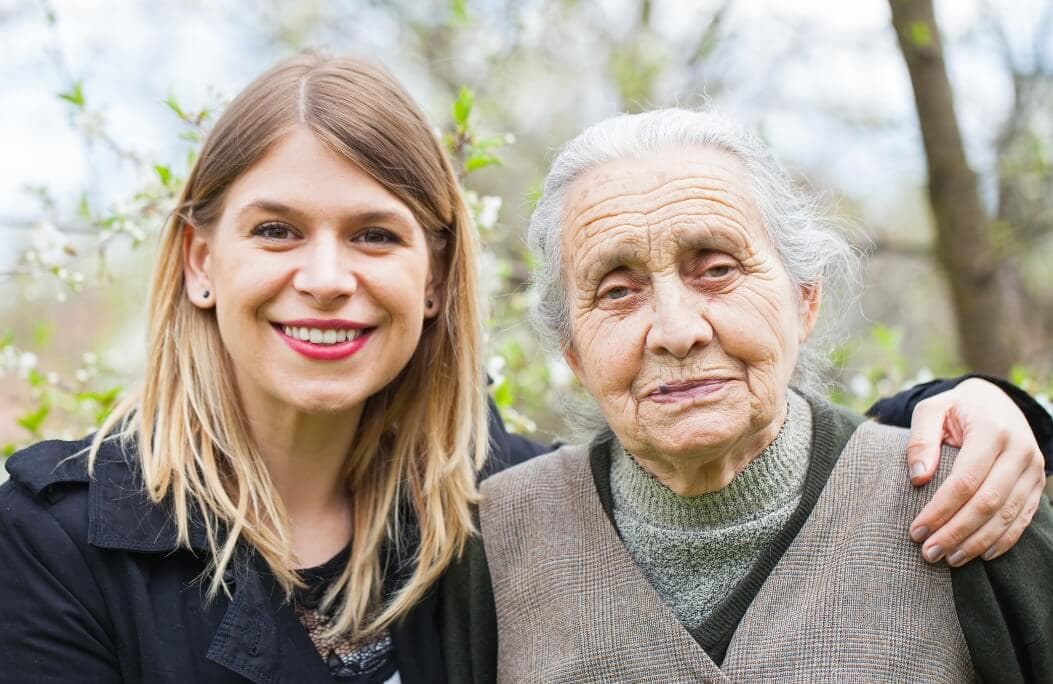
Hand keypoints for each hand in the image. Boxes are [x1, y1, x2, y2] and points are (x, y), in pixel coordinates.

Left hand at [905, 378, 1045, 565]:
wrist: (995, 401)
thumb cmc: (956, 409)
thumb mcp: (932, 409)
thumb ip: (920, 439)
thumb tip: (918, 478)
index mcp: (992, 430)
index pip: (965, 480)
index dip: (940, 509)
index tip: (916, 530)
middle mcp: (1019, 450)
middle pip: (988, 502)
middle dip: (956, 532)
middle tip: (929, 553)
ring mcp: (1033, 469)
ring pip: (1007, 515)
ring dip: (977, 542)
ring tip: (948, 558)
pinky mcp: (1036, 483)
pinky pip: (1023, 517)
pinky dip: (1003, 539)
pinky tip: (981, 554)